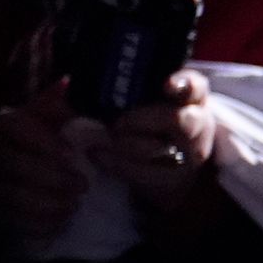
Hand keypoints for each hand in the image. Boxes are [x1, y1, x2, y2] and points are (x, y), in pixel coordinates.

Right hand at [0, 80, 89, 255]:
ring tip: (73, 207)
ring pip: (12, 198)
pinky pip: (10, 224)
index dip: (47, 142)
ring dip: (48, 206)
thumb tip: (68, 84)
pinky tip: (59, 224)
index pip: (17, 128)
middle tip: (82, 186)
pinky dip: (37, 227)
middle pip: (15, 166)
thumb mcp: (16, 120)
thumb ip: (45, 107)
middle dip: (53, 178)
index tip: (74, 155)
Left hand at [101, 66, 220, 215]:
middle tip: (118, 123)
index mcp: (190, 96)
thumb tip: (67, 83)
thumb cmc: (146, 121)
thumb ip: (120, 88)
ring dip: (125, 145)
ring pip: (159, 150)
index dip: (183, 84)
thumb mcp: (142, 99)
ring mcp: (188, 154)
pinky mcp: (173, 179)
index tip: (167, 85)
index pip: (195, 86)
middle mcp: (195, 123)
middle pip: (179, 121)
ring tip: (99, 140)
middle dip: (145, 120)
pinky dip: (117, 164)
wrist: (164, 164)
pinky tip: (97, 155)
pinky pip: (144, 174)